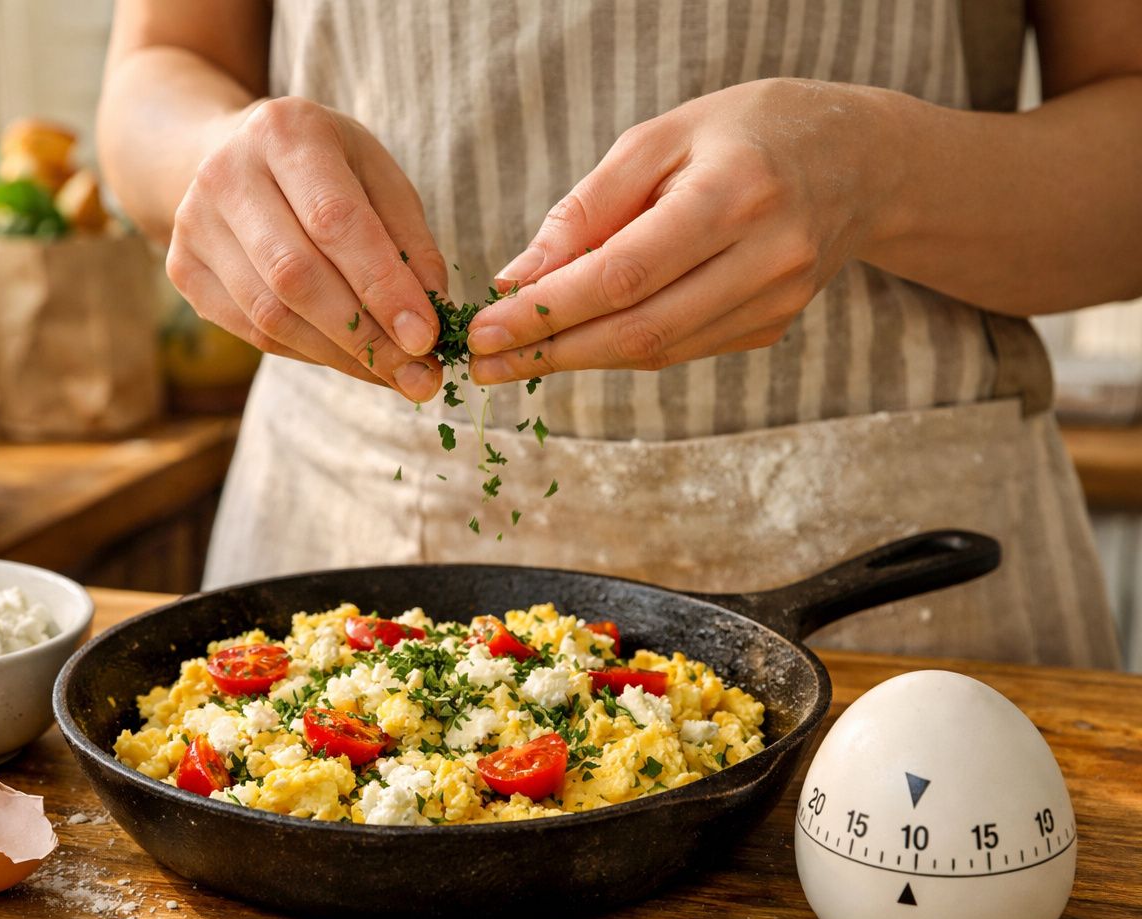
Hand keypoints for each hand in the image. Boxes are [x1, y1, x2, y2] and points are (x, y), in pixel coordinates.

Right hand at [165, 96, 447, 400]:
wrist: (230, 154)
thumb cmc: (322, 167)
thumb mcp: (375, 174)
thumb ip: (408, 239)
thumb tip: (435, 313)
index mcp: (284, 133)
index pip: (334, 221)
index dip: (382, 286)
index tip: (427, 337)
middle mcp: (226, 174)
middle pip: (295, 275)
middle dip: (364, 336)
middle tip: (419, 376)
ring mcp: (193, 224)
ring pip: (270, 314)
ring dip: (340, 356)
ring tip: (393, 374)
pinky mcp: (182, 268)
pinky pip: (251, 331)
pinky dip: (309, 354)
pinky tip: (348, 359)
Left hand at [465, 80, 898, 383]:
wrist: (855, 160)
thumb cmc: (743, 134)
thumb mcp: (660, 139)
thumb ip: (587, 209)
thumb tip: (519, 278)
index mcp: (734, 195)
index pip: (623, 275)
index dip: (548, 311)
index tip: (484, 330)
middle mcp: (765, 257)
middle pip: (639, 329)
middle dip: (551, 351)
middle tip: (483, 364)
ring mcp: (776, 302)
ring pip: (657, 351)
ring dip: (577, 360)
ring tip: (513, 358)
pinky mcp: (772, 327)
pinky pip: (680, 351)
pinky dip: (620, 349)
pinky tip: (576, 341)